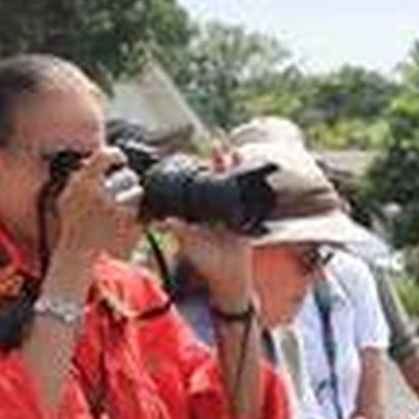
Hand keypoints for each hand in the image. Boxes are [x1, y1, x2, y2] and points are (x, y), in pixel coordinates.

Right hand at [54, 147, 141, 264]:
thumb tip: (93, 160)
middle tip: (121, 187)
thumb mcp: (67, 198)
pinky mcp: (128, 224)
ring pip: (137, 192)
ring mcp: (117, 210)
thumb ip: (79, 178)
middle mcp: (101, 194)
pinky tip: (123, 220)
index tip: (120, 159)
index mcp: (83, 184)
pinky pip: (140, 210)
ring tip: (120, 206)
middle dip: (127, 180)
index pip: (105, 155)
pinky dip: (135, 213)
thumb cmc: (72, 226)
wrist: (78, 254)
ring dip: (131, 197)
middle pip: (128, 175)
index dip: (116, 155)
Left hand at [164, 152, 251, 306]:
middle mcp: (216, 207)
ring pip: (234, 185)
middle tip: (217, 144)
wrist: (230, 275)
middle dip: (219, 161)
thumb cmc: (207, 262)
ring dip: (235, 168)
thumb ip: (181, 233)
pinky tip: (251, 173)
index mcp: (201, 210)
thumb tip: (166, 222)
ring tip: (235, 152)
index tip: (195, 156)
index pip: (199, 184)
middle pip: (219, 178)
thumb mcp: (191, 246)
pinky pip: (248, 197)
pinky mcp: (246, 217)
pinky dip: (249, 185)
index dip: (198, 170)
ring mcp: (232, 211)